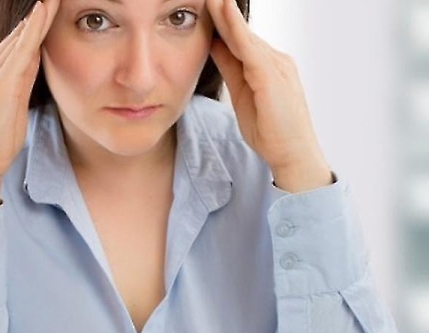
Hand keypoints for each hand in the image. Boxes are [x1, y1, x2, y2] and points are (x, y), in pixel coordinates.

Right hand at [0, 0, 59, 207]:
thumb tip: (34, 66)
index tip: (47, 10)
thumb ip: (21, 86)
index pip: (16, 45)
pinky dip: (34, 29)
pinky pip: (21, 49)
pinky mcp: (0, 82)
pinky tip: (44, 10)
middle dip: (37, 15)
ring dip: (38, 15)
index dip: (32, 27)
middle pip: (18, 36)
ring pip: (20, 37)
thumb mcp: (12, 111)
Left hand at [206, 0, 332, 192]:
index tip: (204, 4)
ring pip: (245, 34)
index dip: (221, 21)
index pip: (239, 38)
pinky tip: (223, 10)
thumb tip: (214, 46)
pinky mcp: (272, 75)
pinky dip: (236, 28)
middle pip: (241, 31)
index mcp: (265, 66)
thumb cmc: (271, 132)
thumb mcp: (242, 95)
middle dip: (222, 10)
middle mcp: (274, 59)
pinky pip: (250, 48)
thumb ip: (231, 69)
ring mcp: (276, 65)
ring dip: (225, 11)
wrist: (293, 154)